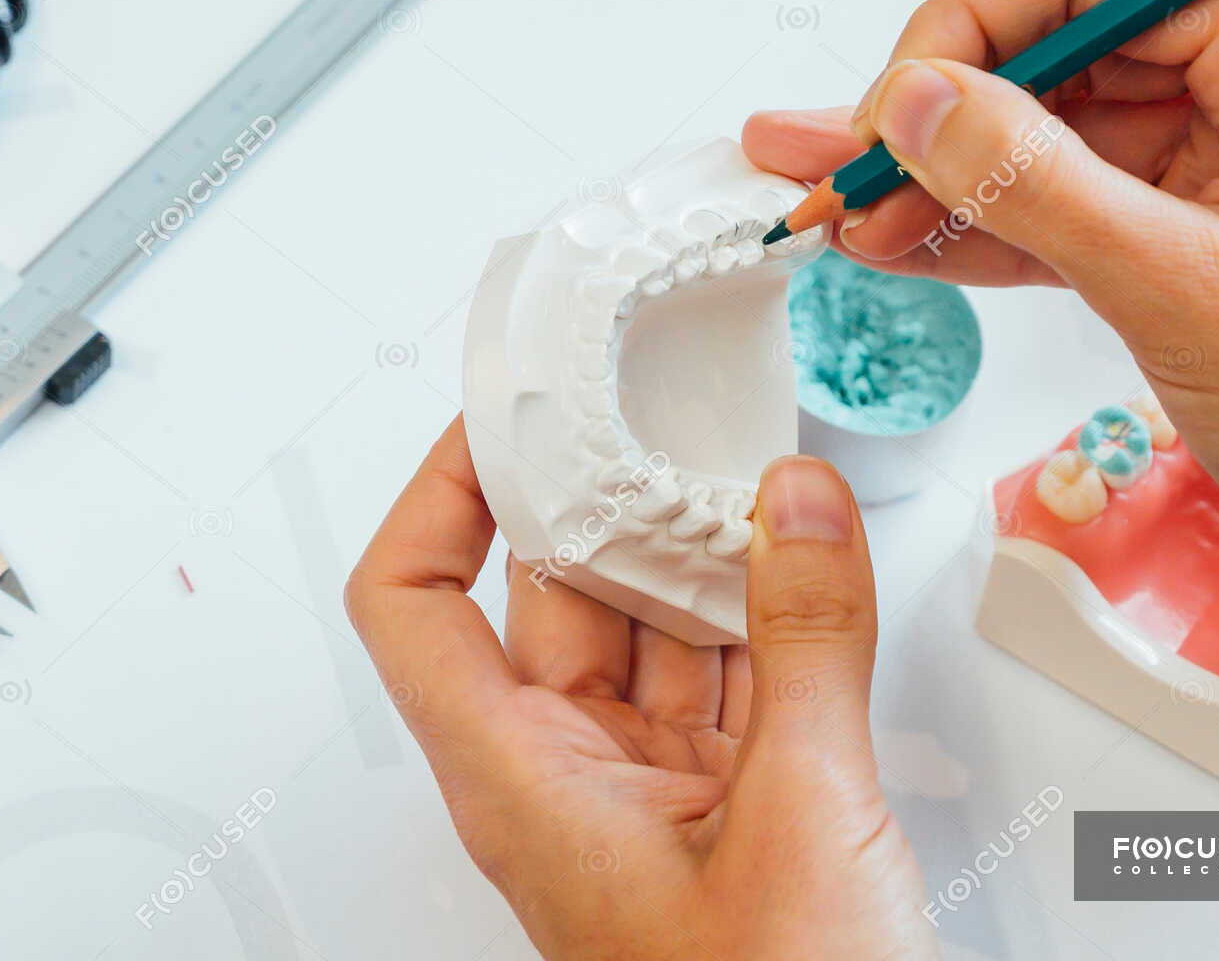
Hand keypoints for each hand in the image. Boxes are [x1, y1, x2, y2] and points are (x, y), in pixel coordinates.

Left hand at [346, 418, 930, 959]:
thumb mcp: (801, 812)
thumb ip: (805, 641)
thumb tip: (798, 508)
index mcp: (524, 783)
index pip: (413, 607)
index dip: (439, 497)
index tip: (503, 417)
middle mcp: (569, 778)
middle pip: (551, 594)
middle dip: (603, 496)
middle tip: (653, 406)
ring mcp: (648, 792)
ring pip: (649, 629)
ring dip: (695, 549)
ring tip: (744, 464)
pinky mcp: (724, 807)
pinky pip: (722, 675)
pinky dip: (758, 611)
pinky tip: (796, 556)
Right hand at [744, 0, 1218, 802]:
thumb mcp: (1184, 293)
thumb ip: (1033, 183)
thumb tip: (917, 103)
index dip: (961, 32)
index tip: (885, 115)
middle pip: (1058, 49)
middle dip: (933, 113)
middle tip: (830, 161)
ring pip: (1056, 131)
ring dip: (947, 177)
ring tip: (840, 205)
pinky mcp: (1215, 222)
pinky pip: (1080, 200)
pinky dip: (997, 226)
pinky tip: (909, 241)